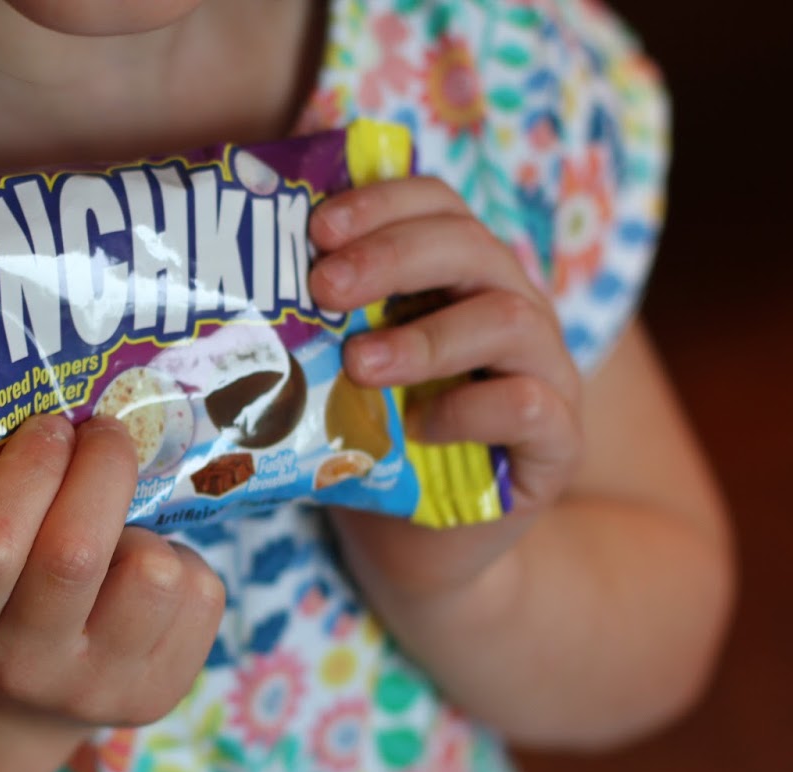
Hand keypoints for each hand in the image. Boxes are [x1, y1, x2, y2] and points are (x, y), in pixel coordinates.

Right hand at [0, 414, 224, 728]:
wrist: (18, 704)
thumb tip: (72, 410)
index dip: (29, 469)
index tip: (50, 427)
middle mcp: (25, 664)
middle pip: (76, 552)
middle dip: (101, 468)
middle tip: (103, 435)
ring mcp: (97, 687)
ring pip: (153, 573)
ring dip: (146, 530)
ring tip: (123, 532)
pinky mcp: (159, 693)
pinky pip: (201, 595)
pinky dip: (183, 564)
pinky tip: (147, 576)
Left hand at [309, 176, 582, 602]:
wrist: (412, 546)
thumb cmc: (370, 443)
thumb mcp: (335, 369)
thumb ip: (316, 317)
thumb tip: (234, 272)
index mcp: (460, 275)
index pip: (437, 204)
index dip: (382, 202)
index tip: (317, 228)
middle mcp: (512, 307)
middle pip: (470, 247)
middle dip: (392, 258)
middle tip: (325, 288)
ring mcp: (545, 370)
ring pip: (508, 320)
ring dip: (426, 338)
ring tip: (359, 364)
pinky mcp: (557, 441)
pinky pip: (530, 406)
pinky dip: (472, 410)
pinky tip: (421, 427)